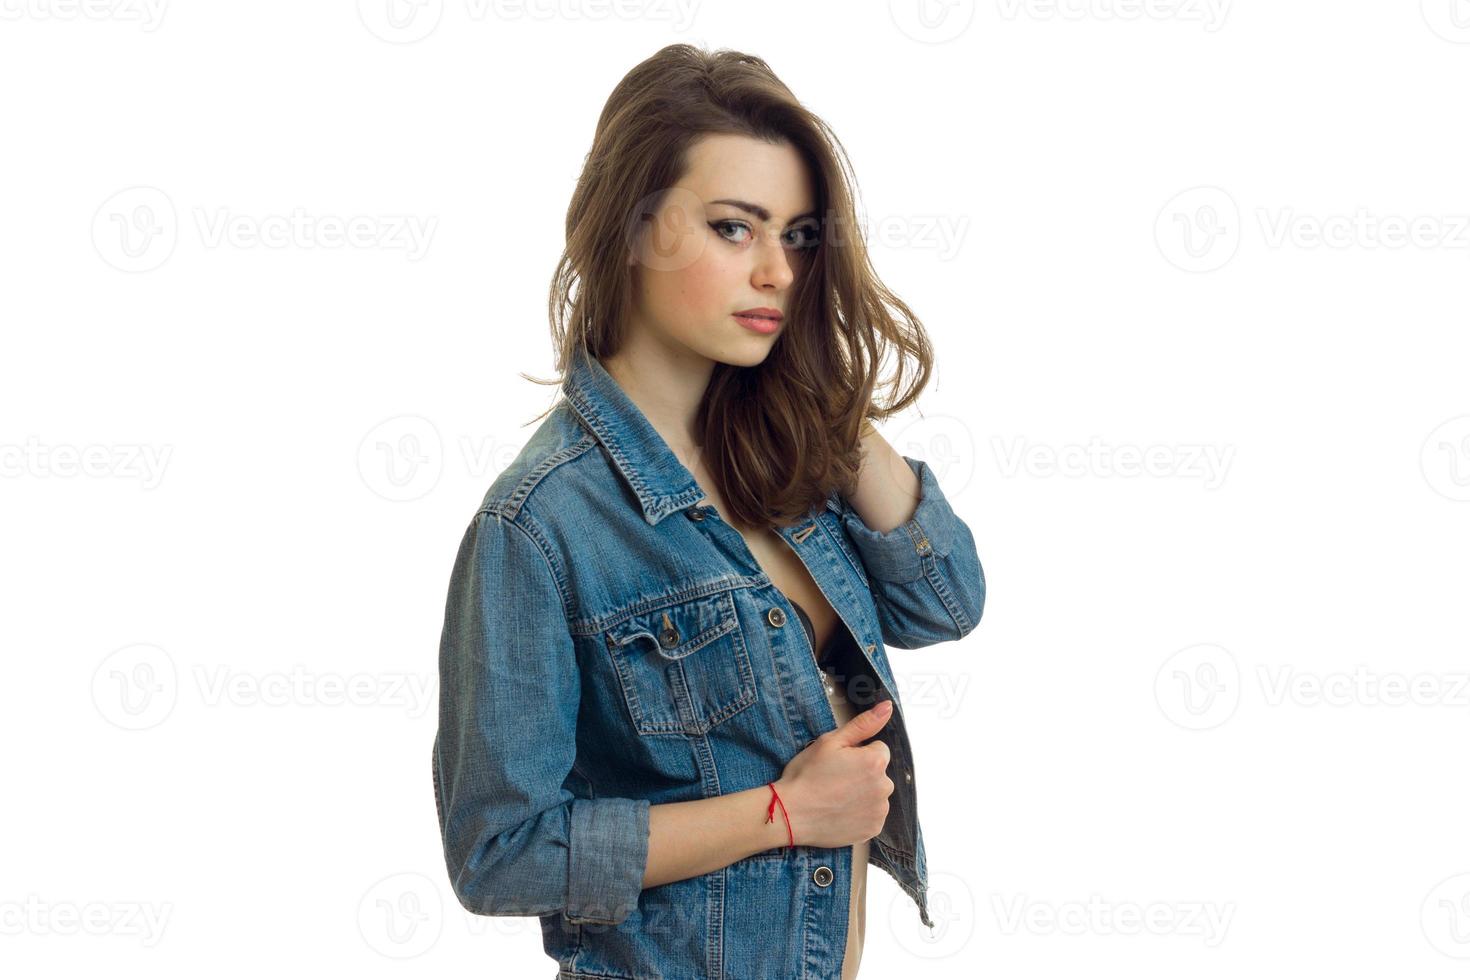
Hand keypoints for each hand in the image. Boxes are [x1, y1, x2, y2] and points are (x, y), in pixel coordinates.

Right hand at [774, 700, 895, 848]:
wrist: (790, 813)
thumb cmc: (807, 775)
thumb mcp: (831, 741)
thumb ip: (863, 724)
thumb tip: (887, 707)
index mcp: (875, 761)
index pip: (878, 750)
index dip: (858, 754)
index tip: (840, 762)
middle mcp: (884, 787)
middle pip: (879, 773)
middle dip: (863, 773)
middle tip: (835, 780)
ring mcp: (879, 811)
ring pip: (876, 794)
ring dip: (862, 794)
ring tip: (836, 797)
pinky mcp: (872, 829)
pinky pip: (872, 815)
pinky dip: (860, 813)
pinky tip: (840, 811)